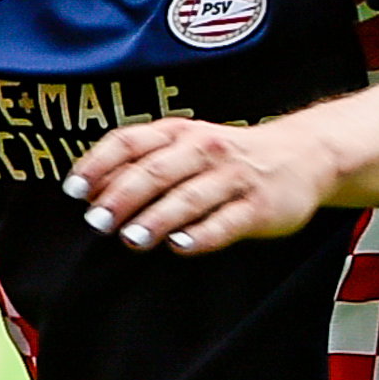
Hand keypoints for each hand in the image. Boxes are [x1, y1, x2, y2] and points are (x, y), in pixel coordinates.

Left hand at [67, 111, 334, 254]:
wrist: (304, 152)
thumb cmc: (227, 156)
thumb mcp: (186, 147)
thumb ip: (143, 164)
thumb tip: (90, 194)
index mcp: (179, 133)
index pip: (131, 142)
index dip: (100, 165)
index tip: (74, 191)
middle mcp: (205, 149)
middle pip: (157, 171)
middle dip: (124, 196)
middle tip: (97, 223)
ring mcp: (234, 177)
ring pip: (190, 197)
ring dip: (158, 218)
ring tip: (132, 239)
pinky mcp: (259, 205)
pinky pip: (227, 221)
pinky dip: (203, 234)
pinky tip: (181, 246)